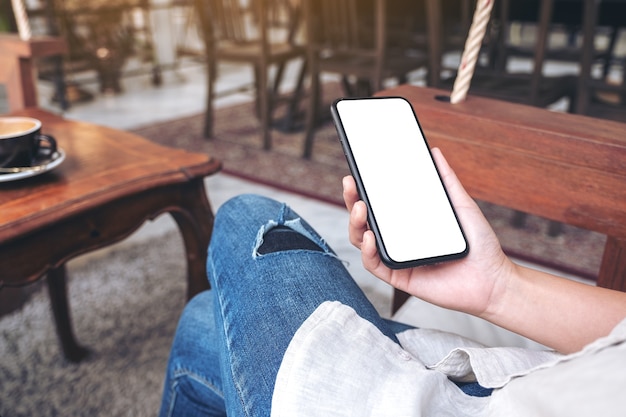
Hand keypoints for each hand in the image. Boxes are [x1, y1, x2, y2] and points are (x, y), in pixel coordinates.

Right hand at [343, 148, 513, 316]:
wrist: (493, 279)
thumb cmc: (479, 245)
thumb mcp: (461, 205)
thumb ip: (447, 180)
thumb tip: (434, 152)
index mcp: (408, 222)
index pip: (378, 204)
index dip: (363, 189)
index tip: (356, 172)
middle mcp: (398, 239)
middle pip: (364, 220)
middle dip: (352, 201)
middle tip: (351, 184)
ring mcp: (397, 257)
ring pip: (362, 241)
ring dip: (356, 223)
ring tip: (362, 208)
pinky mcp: (399, 276)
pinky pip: (374, 264)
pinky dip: (368, 251)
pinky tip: (371, 237)